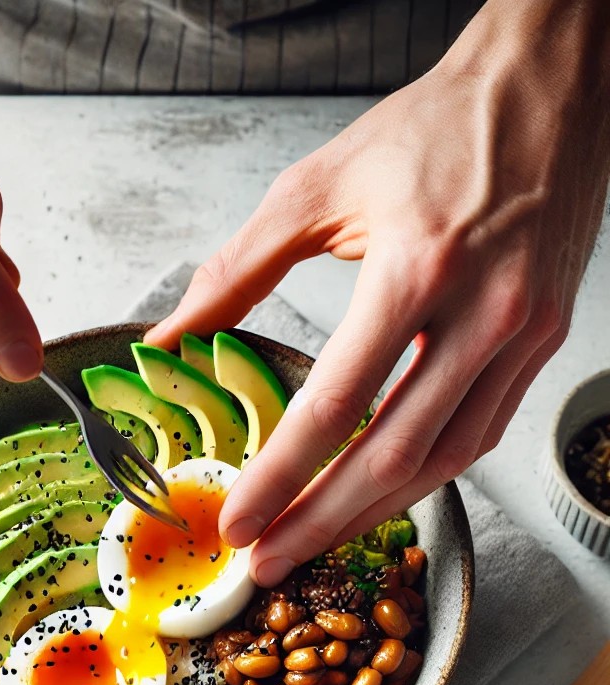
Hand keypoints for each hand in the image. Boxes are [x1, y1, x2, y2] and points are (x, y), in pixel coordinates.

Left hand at [146, 0, 609, 583]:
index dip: (279, 477)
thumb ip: (234, 272)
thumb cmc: (428, 131)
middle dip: (321, 521)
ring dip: (373, 513)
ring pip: (445, 459)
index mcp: (418, 271)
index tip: (235, 522)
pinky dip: (424, 474)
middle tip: (266, 563)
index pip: (335, 406)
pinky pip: (480, 433)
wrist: (545, 90)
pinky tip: (379, 494)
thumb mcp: (314, 189)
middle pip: (393, 454)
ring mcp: (523, 334)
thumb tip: (169, 337)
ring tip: (311, 541)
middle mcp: (482, 314)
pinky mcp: (542, 342)